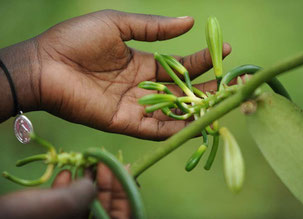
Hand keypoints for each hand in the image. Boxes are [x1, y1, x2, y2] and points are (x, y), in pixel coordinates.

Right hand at [0, 163, 129, 218]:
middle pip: (105, 208)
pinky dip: (67, 188)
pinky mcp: (51, 217)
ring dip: (85, 182)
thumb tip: (92, 182)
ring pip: (84, 204)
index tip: (122, 167)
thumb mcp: (63, 204)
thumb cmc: (25, 218)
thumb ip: (87, 192)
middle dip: (105, 182)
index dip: (125, 191)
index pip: (122, 215)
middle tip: (102, 160)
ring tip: (83, 164)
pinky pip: (66, 205)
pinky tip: (64, 174)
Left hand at [35, 10, 230, 138]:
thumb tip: (189, 21)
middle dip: (206, 87)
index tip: (226, 50)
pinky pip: (155, 128)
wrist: (45, 65)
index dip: (203, 58)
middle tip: (232, 83)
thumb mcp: (118, 25)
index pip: (180, 63)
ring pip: (172, 111)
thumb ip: (153, 28)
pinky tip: (196, 124)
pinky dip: (174, 129)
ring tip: (221, 104)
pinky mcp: (124, 122)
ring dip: (195, 109)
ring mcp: (135, 106)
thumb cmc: (77, 40)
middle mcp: (143, 86)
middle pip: (181, 89)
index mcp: (142, 63)